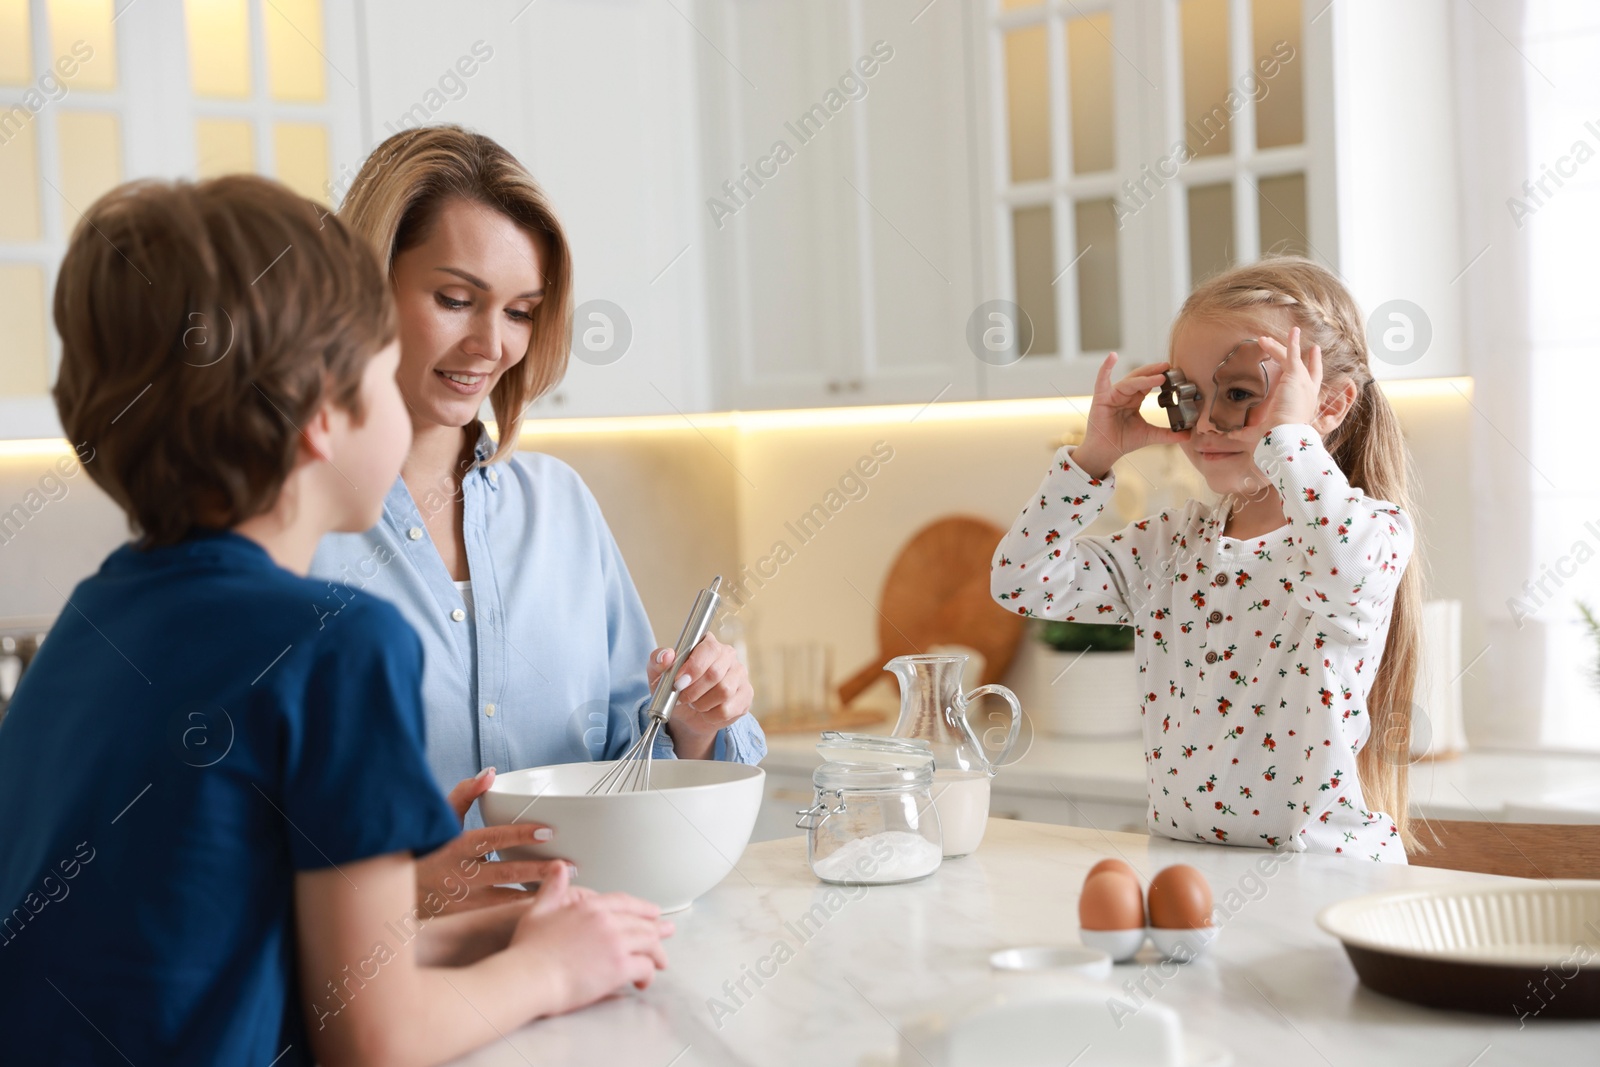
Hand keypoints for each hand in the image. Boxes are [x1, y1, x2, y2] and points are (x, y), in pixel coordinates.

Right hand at [414, 768, 570, 913]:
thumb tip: (490, 773)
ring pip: (507, 898)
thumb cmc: (423, 850)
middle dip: (539, 870)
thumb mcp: (440, 819)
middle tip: (568, 866)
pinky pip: (499, 914)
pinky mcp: (466, 918)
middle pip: (507, 872)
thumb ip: (465, 794)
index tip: (548, 832)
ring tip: (564, 887)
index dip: (519, 834)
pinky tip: (543, 906)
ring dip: (536, 893)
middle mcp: (461, 875)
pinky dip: (521, 910)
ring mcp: (464, 900)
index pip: (492, 838)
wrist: (395, 890)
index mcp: (456, 847)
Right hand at [510, 863, 672, 1011]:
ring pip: (649, 943)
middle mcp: (607, 921)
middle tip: (668, 931)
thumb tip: (559, 866)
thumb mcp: (538, 910)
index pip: (624, 902)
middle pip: (642, 923)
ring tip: (661, 961)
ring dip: (657, 953)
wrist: (529, 976)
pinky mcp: (620, 966)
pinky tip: (644, 981)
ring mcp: (616, 942)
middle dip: (657, 928)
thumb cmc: (528, 950)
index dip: (641, 907)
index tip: (652, 911)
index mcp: (590, 906)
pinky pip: (645, 967)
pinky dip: (648, 974)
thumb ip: (552, 888)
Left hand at [647, 635, 751, 758]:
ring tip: (695, 703)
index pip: (708, 649)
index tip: (678, 682)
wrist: (686, 715)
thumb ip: (658, 661)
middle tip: (682, 698)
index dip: (693, 667)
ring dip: (702, 704)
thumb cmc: (674, 688)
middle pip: (715, 673)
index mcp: (708, 643)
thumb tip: (667, 656)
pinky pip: (728, 709)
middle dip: (694, 690)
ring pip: (724, 692)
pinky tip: (707, 711)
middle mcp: (728, 656)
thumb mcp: (659, 675)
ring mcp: (740, 675)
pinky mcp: (746, 695)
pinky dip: (711, 716)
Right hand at [1075, 352, 1192, 476]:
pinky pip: (1102, 380)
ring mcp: (1112, 394)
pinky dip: (1106, 367)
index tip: (1174, 372)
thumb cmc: (1123, 441)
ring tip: (1160, 376)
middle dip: (1154, 371)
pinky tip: (1112, 357)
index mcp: (1134, 399)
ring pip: (1129, 381)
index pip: (1148, 384)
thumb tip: (1188, 435)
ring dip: (1144, 377)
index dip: (1160, 377)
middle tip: (1168, 366)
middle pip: (1140, 378)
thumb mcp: (1150, 435)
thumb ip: (1168, 434)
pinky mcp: (1101, 397)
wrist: (1106, 452)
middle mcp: (1124, 394)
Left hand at [1251, 326, 1323, 430]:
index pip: (1311, 382)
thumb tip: (1231, 435)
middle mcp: (1308, 391)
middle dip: (1304, 354)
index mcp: (1304, 403)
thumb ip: (1246, 432)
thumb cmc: (1276, 435)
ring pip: (1292, 358)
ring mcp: (1303, 381)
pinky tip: (1293, 330)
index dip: (1313, 368)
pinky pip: (1293, 353)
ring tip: (1265, 339)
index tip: (1313, 356)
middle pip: (1308, 367)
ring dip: (1279, 347)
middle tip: (1305, 343)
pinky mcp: (1295, 375)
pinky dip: (1293, 341)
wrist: (1285, 433)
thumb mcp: (1260, 432)